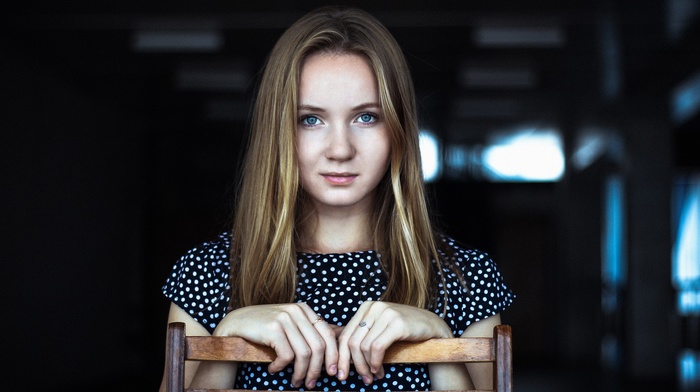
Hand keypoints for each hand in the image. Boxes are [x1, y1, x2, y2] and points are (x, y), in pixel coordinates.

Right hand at [213, 303, 338, 388]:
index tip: (333, 372)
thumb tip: (331, 354)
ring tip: (295, 381)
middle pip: (318, 346)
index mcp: (304, 309)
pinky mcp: (273, 328)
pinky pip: (286, 356)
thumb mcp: (288, 324)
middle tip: (311, 383)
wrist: (236, 322)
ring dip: (300, 373)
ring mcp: (285, 318)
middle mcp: (296, 311)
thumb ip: (306, 332)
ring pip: (304, 354)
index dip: (333, 356)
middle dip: (317, 369)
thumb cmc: (264, 328)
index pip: (328, 334)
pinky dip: (281, 367)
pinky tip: (273, 369)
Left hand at [336, 301, 451, 384]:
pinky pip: (377, 348)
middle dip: (353, 365)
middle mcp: (374, 307)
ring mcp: (385, 314)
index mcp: (366, 307)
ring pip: (364, 347)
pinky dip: (375, 362)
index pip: (346, 334)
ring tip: (373, 376)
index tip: (340, 373)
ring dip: (367, 367)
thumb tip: (340, 355)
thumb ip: (363, 335)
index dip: (341, 356)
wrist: (431, 325)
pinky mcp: (397, 323)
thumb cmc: (404, 330)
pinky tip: (379, 370)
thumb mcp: (379, 328)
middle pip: (352, 342)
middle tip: (359, 379)